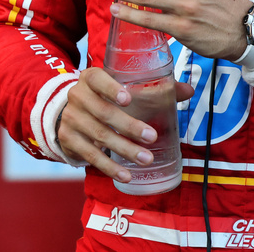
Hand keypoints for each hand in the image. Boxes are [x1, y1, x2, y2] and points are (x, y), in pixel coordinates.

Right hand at [57, 67, 194, 181]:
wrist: (66, 114)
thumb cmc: (101, 98)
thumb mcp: (119, 88)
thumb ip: (153, 88)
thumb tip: (187, 91)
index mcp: (90, 79)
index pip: (97, 79)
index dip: (111, 88)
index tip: (128, 99)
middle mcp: (77, 96)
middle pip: (102, 112)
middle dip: (128, 126)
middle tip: (151, 137)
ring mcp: (71, 119)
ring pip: (99, 136)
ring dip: (124, 149)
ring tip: (146, 159)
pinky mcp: (68, 140)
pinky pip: (90, 156)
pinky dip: (109, 167)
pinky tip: (125, 175)